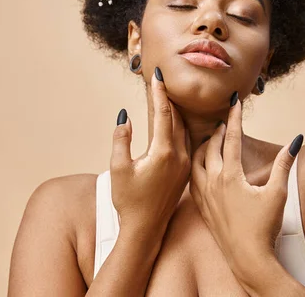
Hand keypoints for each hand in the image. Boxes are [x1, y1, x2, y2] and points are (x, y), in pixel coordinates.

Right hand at [110, 67, 191, 238]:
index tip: (157, 75)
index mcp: (163, 152)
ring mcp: (186, 164)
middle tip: (161, 81)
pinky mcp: (187, 172)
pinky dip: (179, 127)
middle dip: (167, 98)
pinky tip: (175, 122)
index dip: (159, 92)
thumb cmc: (128, 200)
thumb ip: (121, 139)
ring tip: (167, 97)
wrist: (145, 229)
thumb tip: (125, 116)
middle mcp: (179, 156)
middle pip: (176, 118)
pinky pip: (187, 141)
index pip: (163, 113)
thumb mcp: (117, 168)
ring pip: (183, 129)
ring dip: (175, 112)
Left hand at [189, 95, 303, 275]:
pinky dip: (196, 165)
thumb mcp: (278, 193)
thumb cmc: (264, 226)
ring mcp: (204, 194)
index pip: (233, 138)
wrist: (248, 258)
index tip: (234, 100)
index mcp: (231, 175)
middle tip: (226, 120)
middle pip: (212, 146)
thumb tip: (296, 139)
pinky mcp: (201, 206)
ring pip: (197, 161)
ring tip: (212, 139)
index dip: (235, 117)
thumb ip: (285, 164)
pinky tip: (201, 166)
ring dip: (204, 146)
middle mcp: (213, 181)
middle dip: (220, 130)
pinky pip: (192, 178)